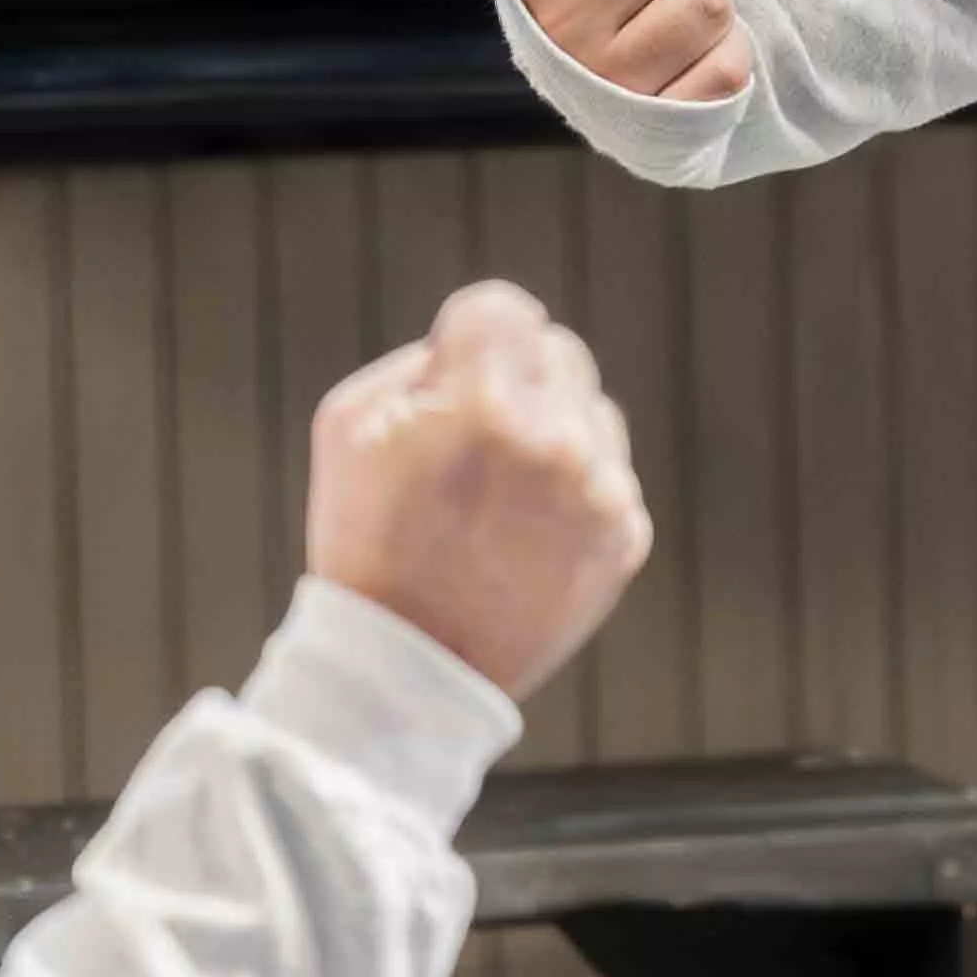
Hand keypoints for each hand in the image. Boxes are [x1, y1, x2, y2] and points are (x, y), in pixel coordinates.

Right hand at [306, 278, 656, 699]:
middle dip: (518, 379)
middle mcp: (555, 439)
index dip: (474, 336)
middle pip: (559, 352)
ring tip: (497, 498)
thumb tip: (474, 343)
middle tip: (475, 438)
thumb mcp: (350, 427)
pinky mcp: (626, 537)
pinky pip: (610, 476)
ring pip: (591, 412)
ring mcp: (599, 490)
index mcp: (482, 402)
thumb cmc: (367, 540)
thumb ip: (420, 361)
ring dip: (553, 434)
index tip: (461, 371)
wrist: (409, 666)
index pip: (505, 309)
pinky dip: (576, 493)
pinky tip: (527, 534)